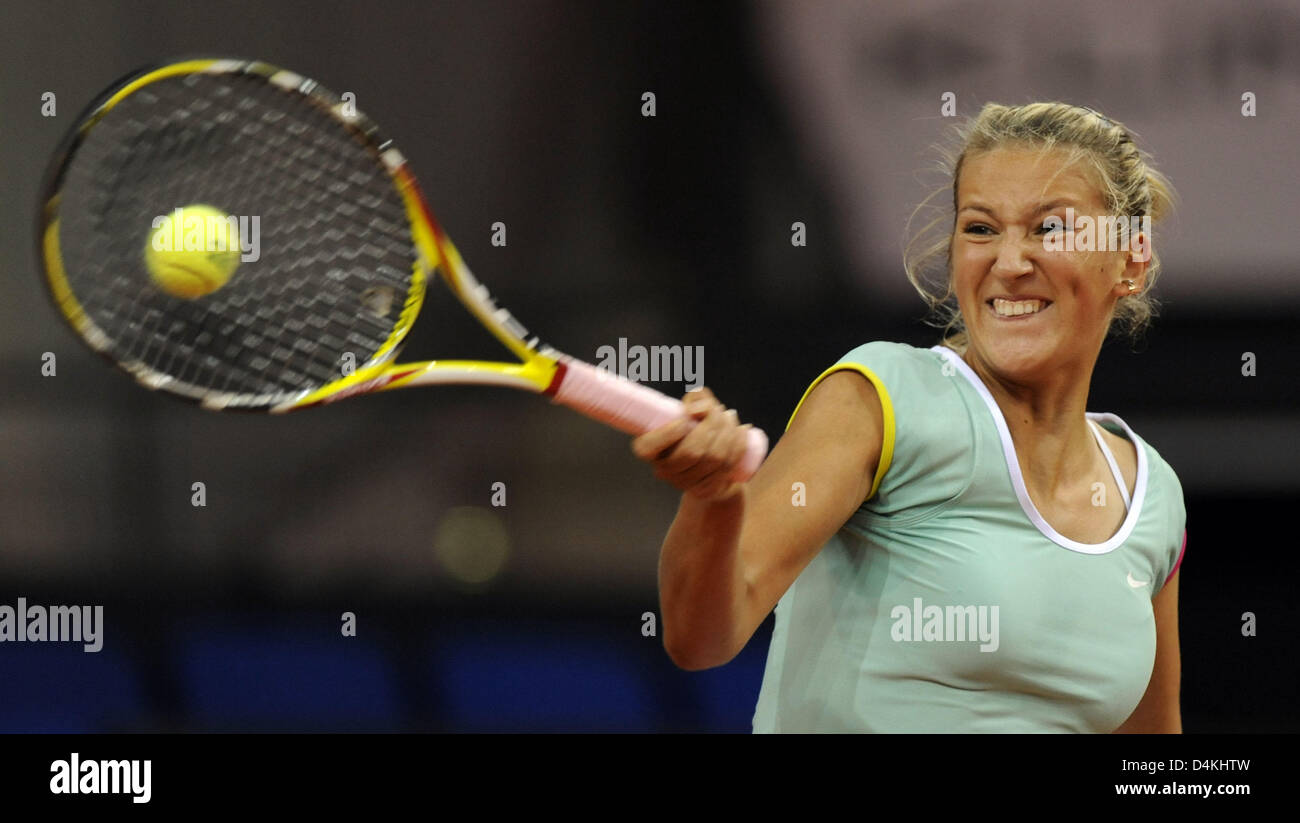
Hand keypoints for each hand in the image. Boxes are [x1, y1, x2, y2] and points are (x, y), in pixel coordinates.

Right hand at [631, 387, 753, 501]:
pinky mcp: (706, 490)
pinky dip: (738, 445)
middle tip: (719, 409)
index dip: (668, 433)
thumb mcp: (689, 408)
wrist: (709, 459)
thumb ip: (695, 398)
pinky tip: (742, 430)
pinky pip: (728, 466)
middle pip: (691, 452)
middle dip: (712, 424)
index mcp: (648, 450)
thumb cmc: (694, 426)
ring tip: (730, 416)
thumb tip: (700, 403)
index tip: (685, 418)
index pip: (648, 448)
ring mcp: (685, 484)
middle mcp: (663, 471)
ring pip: (714, 458)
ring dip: (728, 432)